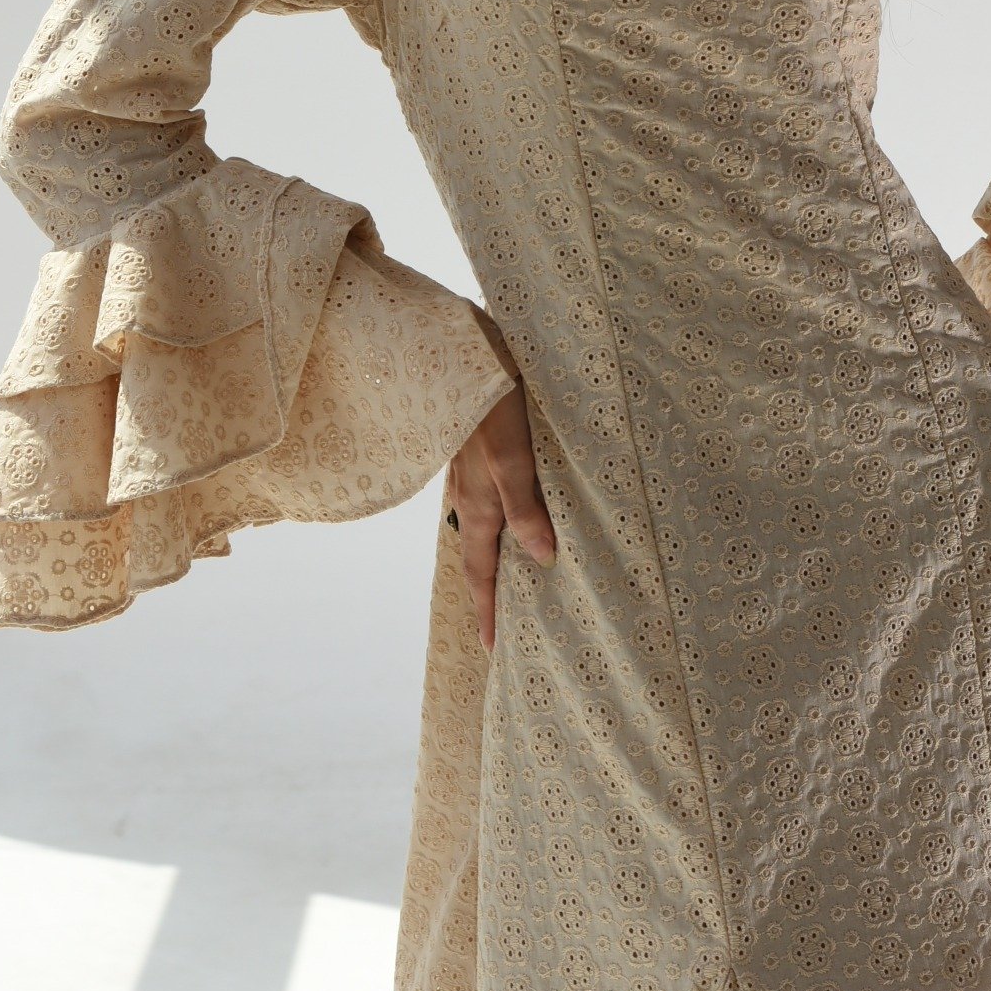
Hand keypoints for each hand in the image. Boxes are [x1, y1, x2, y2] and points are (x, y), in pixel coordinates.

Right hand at [444, 315, 556, 651]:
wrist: (450, 342)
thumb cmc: (487, 392)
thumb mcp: (511, 449)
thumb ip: (524, 501)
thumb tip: (540, 558)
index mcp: (478, 501)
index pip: (483, 570)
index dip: (489, 608)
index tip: (492, 649)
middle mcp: (468, 492)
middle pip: (479, 553)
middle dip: (489, 591)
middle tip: (500, 626)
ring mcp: (467, 469)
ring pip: (482, 524)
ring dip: (494, 554)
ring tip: (510, 576)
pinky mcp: (474, 445)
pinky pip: (484, 496)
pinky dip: (496, 518)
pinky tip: (508, 510)